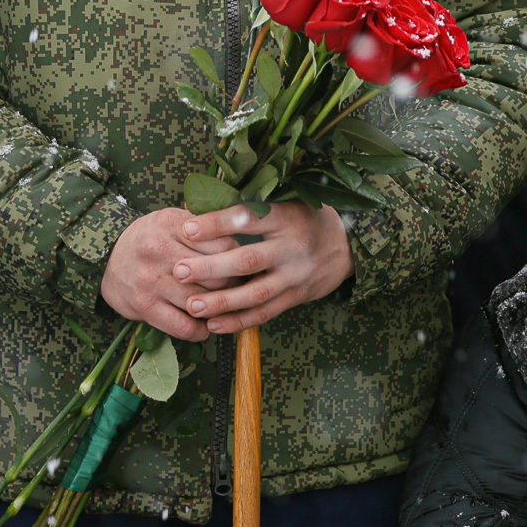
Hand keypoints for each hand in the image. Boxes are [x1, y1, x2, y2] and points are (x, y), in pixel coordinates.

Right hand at [100, 207, 241, 340]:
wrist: (109, 261)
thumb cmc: (153, 238)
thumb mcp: (174, 219)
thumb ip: (205, 221)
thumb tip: (244, 222)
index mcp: (171, 223)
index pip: (222, 243)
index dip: (239, 256)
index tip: (245, 263)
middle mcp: (158, 250)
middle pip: (215, 274)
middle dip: (233, 284)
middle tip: (241, 288)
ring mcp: (150, 280)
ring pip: (201, 301)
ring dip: (218, 309)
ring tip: (226, 306)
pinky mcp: (144, 306)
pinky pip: (183, 326)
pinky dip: (200, 331)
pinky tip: (206, 326)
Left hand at [169, 202, 356, 333]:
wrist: (347, 247)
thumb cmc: (306, 219)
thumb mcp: (287, 201)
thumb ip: (249, 206)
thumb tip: (198, 203)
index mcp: (288, 216)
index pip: (249, 219)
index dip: (217, 224)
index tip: (187, 229)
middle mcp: (293, 247)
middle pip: (248, 260)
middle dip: (211, 268)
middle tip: (179, 271)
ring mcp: (296, 275)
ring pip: (255, 293)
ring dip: (222, 302)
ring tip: (192, 306)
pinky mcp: (297, 297)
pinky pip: (265, 313)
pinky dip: (239, 321)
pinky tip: (214, 325)